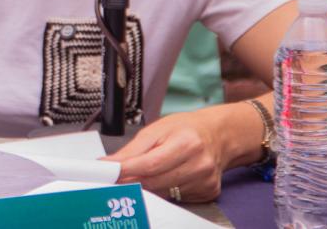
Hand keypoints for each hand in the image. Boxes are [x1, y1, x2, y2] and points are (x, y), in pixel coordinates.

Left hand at [107, 108, 232, 202]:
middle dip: (132, 179)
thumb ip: (132, 149)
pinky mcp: (208, 192)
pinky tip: (168, 176)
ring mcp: (205, 181)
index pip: (150, 164)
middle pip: (155, 182)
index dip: (126, 170)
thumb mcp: (156, 129)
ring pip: (164, 192)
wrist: (218, 136)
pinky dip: (165, 189)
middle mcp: (199, 164)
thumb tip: (110, 163)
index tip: (108, 172)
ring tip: (146, 171)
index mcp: (186, 143)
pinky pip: (177, 197)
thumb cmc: (185, 129)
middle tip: (119, 175)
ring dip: (148, 185)